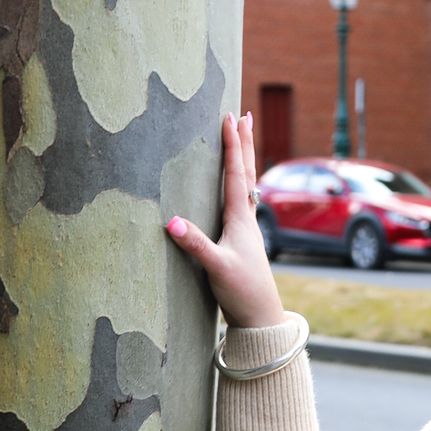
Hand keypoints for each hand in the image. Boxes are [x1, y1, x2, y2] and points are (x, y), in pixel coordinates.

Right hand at [166, 112, 286, 329]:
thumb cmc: (242, 292)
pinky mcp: (242, 241)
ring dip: (242, 159)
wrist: (261, 316)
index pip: (235, 173)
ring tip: (241, 139)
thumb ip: (195, 245)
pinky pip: (239, 202)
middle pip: (245, 172)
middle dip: (243, 142)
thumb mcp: (216, 268)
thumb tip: (170, 222)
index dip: (232, 144)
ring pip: (245, 185)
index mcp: (240, 219)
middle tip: (243, 114)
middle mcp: (246, 219)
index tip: (230, 116)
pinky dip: (238, 184)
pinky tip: (235, 187)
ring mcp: (246, 229)